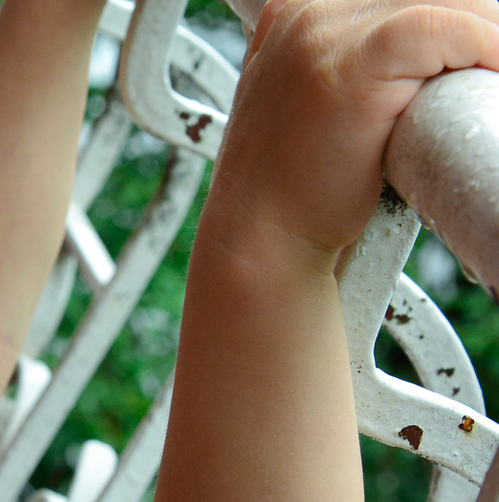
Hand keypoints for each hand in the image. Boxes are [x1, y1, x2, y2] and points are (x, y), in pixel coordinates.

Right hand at [209, 0, 498, 264]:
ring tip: (492, 80)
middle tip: (490, 71)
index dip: (453, 20)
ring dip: (490, 37)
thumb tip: (423, 66)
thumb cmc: (293, 191)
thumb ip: (346, 68)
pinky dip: (490, 46)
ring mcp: (325, 34)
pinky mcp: (356, 62)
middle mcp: (306, 13)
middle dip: (476, 27)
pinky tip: (494, 76)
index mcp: (293, 13)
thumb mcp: (308, 106)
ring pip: (449, 4)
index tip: (481, 53)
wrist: (261, 242)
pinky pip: (450, 28)